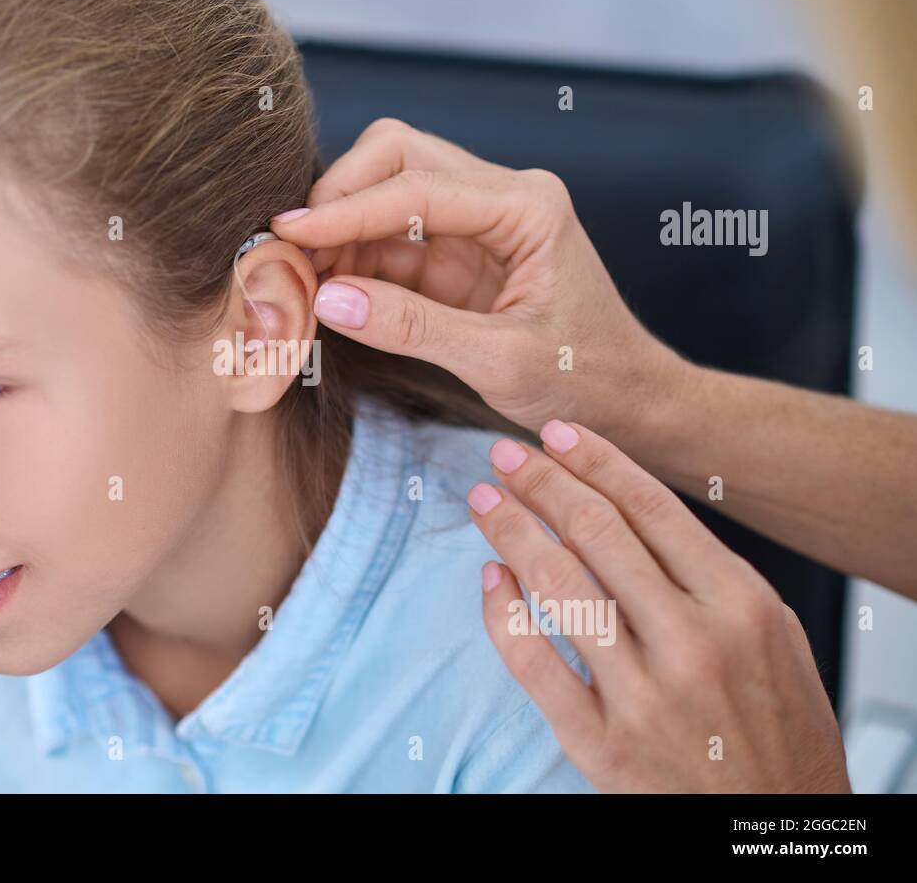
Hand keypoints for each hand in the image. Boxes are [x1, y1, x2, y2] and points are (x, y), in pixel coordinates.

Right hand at [271, 117, 689, 441]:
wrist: (625, 401)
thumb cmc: (583, 379)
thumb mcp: (499, 360)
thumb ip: (412, 327)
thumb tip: (328, 298)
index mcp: (527, 206)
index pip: (417, 188)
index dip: (345, 210)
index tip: (287, 233)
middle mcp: (500, 196)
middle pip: (396, 156)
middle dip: (339, 196)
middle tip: (292, 251)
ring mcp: (474, 221)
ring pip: (385, 190)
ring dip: (338, 228)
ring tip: (299, 278)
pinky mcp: (453, 254)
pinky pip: (387, 239)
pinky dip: (349, 258)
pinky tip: (325, 290)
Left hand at [468, 419, 850, 792]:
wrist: (776, 825)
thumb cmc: (776, 728)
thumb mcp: (772, 635)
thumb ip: (709, 574)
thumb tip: (632, 509)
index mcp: (740, 604)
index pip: (651, 507)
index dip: (595, 460)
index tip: (555, 434)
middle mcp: (692, 641)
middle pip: (597, 533)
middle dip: (541, 483)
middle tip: (502, 456)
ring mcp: (644, 694)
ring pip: (559, 585)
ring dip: (511, 531)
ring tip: (484, 501)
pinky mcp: (601, 742)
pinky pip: (533, 663)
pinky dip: (502, 613)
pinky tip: (489, 578)